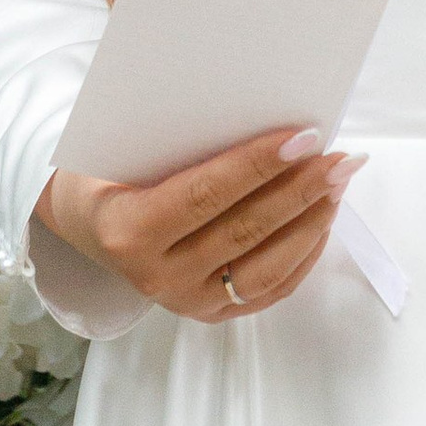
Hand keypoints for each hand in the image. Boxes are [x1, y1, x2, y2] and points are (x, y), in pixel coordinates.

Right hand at [37, 126, 364, 322]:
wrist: (86, 224)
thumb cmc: (108, 172)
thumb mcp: (124, 148)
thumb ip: (180, 140)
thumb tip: (259, 112)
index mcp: (128, 230)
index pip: (204, 195)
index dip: (257, 166)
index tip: (303, 137)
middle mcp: (158, 276)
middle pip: (244, 231)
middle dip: (299, 190)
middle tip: (338, 157)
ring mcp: (187, 301)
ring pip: (265, 268)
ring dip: (310, 222)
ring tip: (338, 183)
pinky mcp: (211, 312)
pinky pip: (270, 289)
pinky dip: (303, 254)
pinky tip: (323, 219)